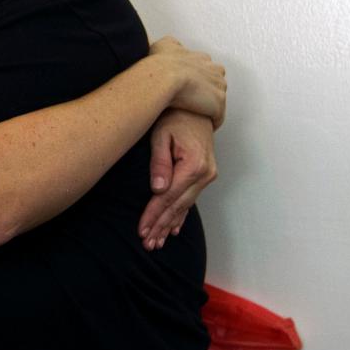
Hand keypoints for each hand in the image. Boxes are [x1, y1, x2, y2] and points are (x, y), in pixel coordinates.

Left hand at [138, 109, 216, 249]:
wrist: (196, 106)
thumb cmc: (174, 117)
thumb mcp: (160, 135)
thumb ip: (159, 163)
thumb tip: (158, 190)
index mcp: (193, 166)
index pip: (168, 197)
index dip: (154, 215)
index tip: (142, 230)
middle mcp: (205, 174)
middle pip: (177, 206)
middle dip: (161, 226)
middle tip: (147, 244)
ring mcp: (207, 176)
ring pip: (184, 206)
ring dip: (169, 225)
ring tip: (157, 243)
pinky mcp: (205, 175)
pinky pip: (191, 200)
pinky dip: (180, 216)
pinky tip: (174, 230)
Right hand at [151, 36, 226, 127]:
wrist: (163, 78)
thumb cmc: (160, 64)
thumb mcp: (163, 44)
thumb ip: (170, 43)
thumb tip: (168, 45)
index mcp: (203, 58)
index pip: (206, 69)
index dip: (196, 79)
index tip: (186, 87)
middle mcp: (215, 71)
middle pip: (215, 84)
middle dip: (205, 92)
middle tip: (189, 102)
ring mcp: (218, 88)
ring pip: (216, 101)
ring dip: (207, 108)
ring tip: (194, 116)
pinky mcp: (217, 105)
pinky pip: (217, 117)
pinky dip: (210, 122)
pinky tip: (198, 126)